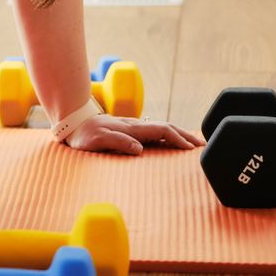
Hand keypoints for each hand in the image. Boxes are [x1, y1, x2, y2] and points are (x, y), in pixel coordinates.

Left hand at [63, 114, 205, 154]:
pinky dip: (168, 137)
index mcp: (132, 128)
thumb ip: (117, 142)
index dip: (178, 139)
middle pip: (167, 128)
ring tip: (193, 145)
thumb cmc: (84, 136)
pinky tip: (172, 144)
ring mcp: (134, 128)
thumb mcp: (97, 141)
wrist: (73, 125)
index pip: (162, 130)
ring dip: (179, 135)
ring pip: (162, 129)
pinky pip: (154, 133)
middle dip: (185, 135)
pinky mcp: (130, 132)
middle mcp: (135, 126)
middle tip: (203, 146)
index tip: (191, 149)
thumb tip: (139, 148)